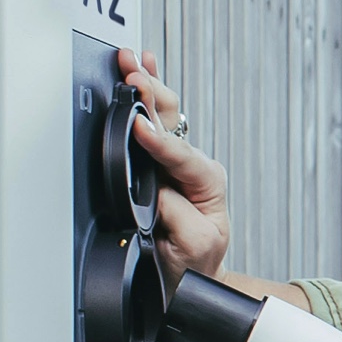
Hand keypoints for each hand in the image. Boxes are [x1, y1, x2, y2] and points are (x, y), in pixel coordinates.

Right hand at [117, 49, 229, 281]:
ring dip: (147, 87)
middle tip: (133, 72)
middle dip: (151, 95)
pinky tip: (142, 74)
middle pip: (172, 124)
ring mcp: (178, 163)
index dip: (158, 140)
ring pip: (164, 118)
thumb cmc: (191, 264)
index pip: (180, 157)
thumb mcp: (190, 245)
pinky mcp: (162, 164)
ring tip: (134, 61)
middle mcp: (195, 168)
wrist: (188, 280)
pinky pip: (155, 126)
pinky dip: (147, 98)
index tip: (140, 126)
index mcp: (208, 185)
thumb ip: (175, 214)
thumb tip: (155, 191)